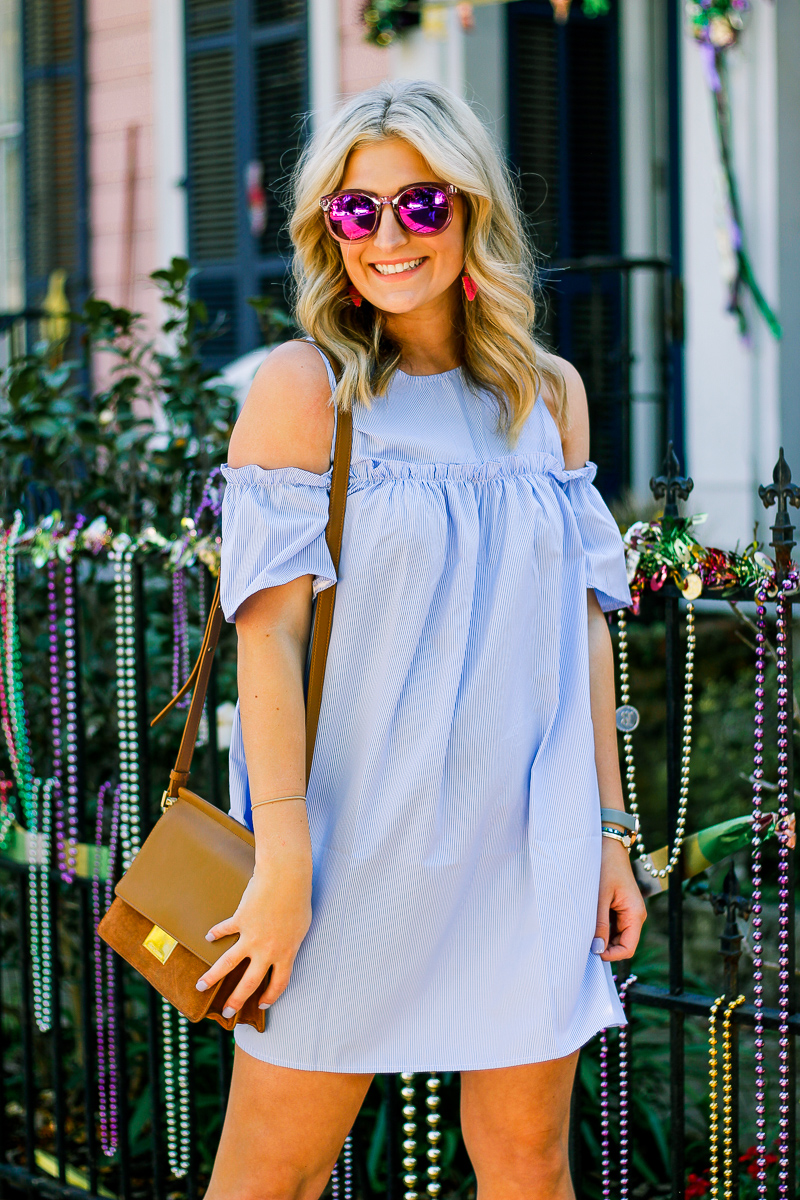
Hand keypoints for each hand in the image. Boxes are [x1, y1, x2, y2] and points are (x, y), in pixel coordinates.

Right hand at [196, 847, 312, 1014]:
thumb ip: (291, 942)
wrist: (286, 878)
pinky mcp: (240, 920)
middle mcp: (266, 951)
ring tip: (201, 987)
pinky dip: (216, 933)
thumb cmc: (299, 899)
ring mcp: (251, 937)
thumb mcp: (301, 927)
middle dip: (236, 1000)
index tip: (261, 1004)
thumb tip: (284, 950)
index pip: (279, 983)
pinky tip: (209, 937)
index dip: (270, 996)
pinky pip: (224, 930)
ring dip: (213, 977)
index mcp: (286, 953)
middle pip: (249, 983)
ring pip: (227, 964)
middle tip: (227, 1013)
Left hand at [593, 837, 646, 961]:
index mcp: (635, 914)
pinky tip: (587, 918)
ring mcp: (627, 911)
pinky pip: (611, 924)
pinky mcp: (619, 906)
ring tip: (583, 926)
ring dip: (600, 935)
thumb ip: (600, 923)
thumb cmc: (605, 866)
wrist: (608, 844)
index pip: (628, 948)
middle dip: (603, 946)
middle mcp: (634, 915)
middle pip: (621, 944)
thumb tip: (598, 950)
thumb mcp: (600, 896)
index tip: (591, 951)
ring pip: (614, 935)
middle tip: (582, 940)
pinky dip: (599, 925)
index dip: (611, 955)